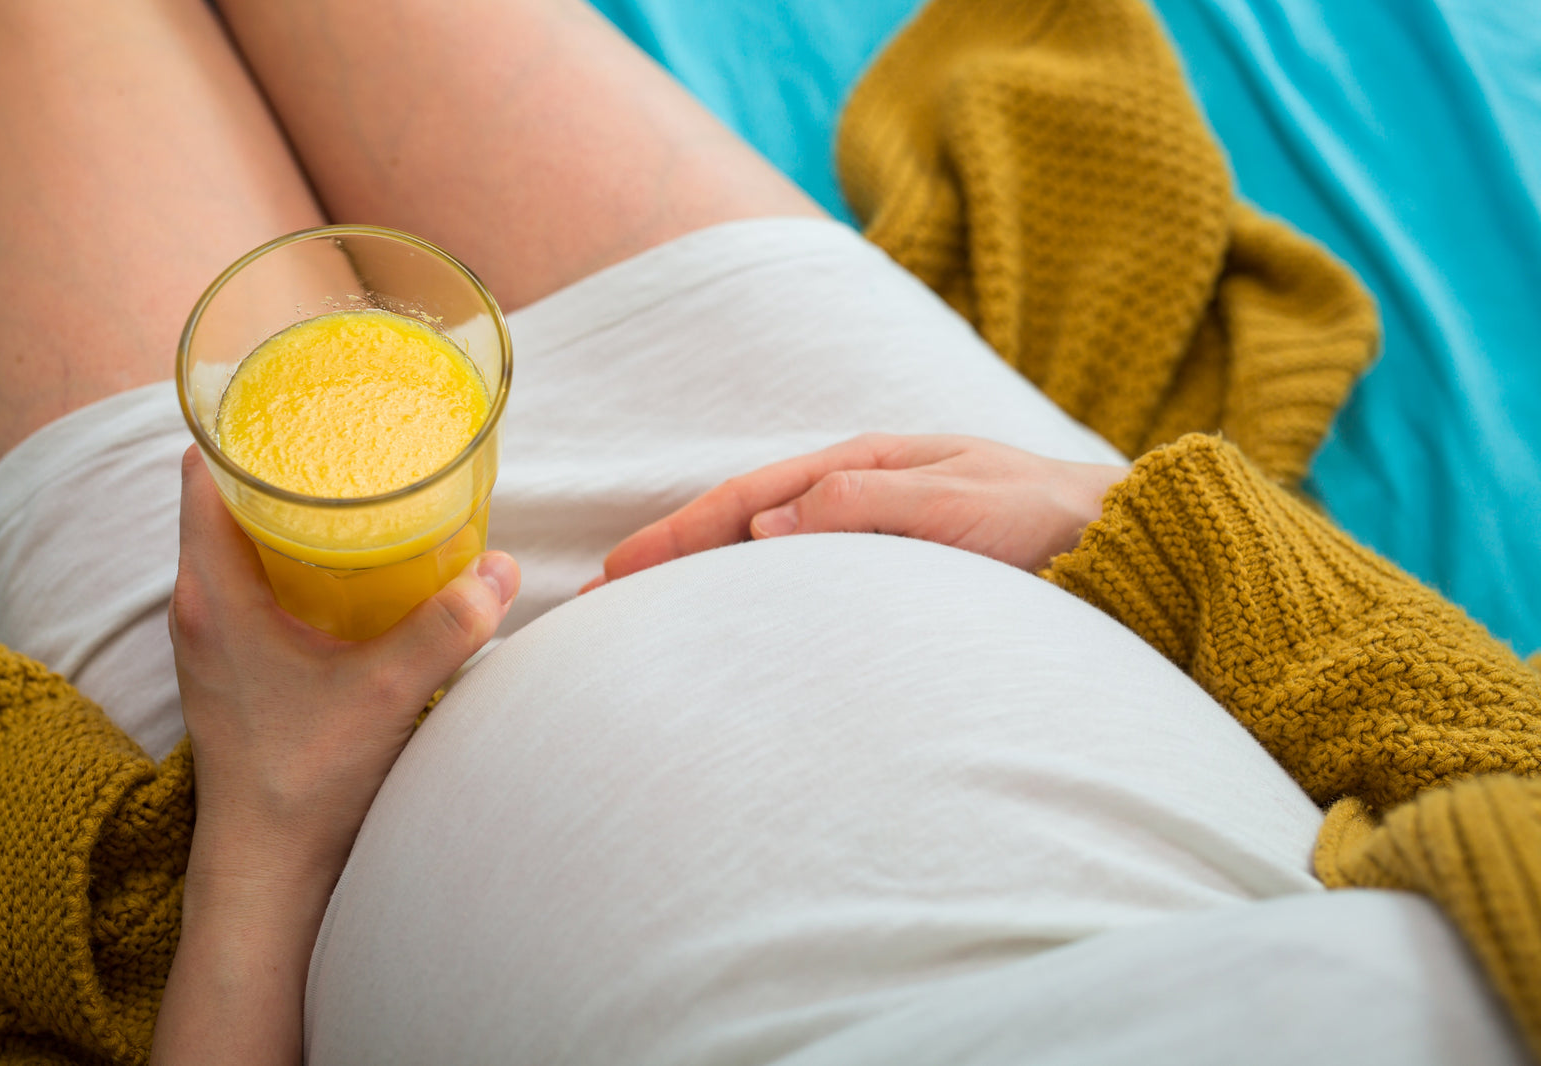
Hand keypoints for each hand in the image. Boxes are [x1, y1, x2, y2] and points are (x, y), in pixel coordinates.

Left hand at [170, 445, 518, 887]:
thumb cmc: (305, 782)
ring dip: (292, 513)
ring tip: (359, 491)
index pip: (204, 472)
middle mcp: (200, 607)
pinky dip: (297, 559)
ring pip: (241, 542)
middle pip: (226, 498)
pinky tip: (352, 568)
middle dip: (286, 462)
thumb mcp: (388, 693)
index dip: (247, 425)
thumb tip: (503, 570)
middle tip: (354, 437)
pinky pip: (255, 583)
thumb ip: (449, 627)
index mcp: (214, 594)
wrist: (267, 869)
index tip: (306, 401)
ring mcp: (212, 639)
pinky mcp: (234, 666)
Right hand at [586, 434, 1129, 588]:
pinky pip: (806, 580)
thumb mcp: (962, 502)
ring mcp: (872, 533)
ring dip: (705, 577)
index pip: (750, 496)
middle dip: (672, 554)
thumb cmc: (1049, 517)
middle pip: (743, 521)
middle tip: (601, 598)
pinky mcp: (893, 573)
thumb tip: (767, 524)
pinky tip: (732, 622)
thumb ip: (869, 506)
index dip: (681, 533)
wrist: (1123, 543)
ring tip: (647, 613)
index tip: (619, 571)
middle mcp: (858, 493)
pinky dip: (756, 595)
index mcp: (865, 465)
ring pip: (767, 551)